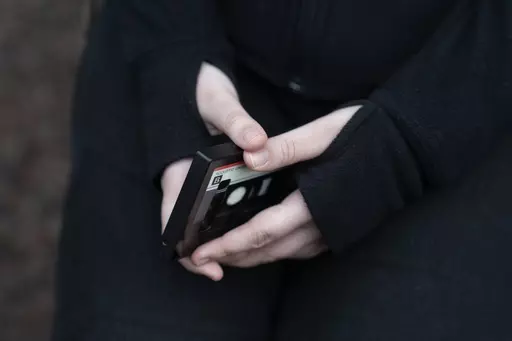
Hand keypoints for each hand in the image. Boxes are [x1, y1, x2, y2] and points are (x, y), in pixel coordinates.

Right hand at [161, 63, 267, 278]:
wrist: (192, 77)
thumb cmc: (198, 89)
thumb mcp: (218, 101)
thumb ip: (235, 120)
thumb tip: (257, 143)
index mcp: (178, 173)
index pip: (172, 225)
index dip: (188, 254)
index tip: (215, 270)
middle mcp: (186, 183)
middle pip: (193, 231)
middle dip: (216, 251)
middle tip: (248, 261)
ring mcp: (200, 181)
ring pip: (208, 221)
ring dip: (227, 238)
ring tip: (259, 247)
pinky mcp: (215, 175)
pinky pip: (222, 204)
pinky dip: (236, 217)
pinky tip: (262, 219)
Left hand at [185, 105, 362, 279]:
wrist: (406, 147)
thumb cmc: (364, 135)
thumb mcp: (323, 133)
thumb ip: (285, 147)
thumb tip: (248, 156)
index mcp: (313, 202)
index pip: (262, 232)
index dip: (229, 245)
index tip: (201, 253)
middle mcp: (322, 225)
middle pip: (270, 250)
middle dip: (234, 256)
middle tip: (205, 257)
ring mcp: (333, 231)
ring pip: (285, 253)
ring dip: (254, 256)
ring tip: (228, 252)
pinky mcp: (341, 229)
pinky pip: (302, 249)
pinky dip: (277, 249)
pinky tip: (267, 241)